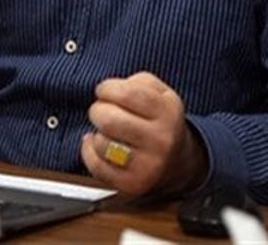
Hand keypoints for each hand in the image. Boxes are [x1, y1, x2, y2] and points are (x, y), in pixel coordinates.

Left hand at [80, 71, 207, 198]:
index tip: (104, 90)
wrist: (178, 161)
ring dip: (97, 132)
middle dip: (97, 110)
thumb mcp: (160, 92)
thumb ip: (136, 82)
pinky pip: (98, 167)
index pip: (128, 94)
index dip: (107, 89)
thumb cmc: (160, 120)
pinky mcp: (134, 184)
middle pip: (110, 120)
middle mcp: (161, 140)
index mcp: (168, 112)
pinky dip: (89, 152)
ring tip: (107, 131)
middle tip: (102, 110)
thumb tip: (109, 90)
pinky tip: (97, 145)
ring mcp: (148, 165)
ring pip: (102, 144)